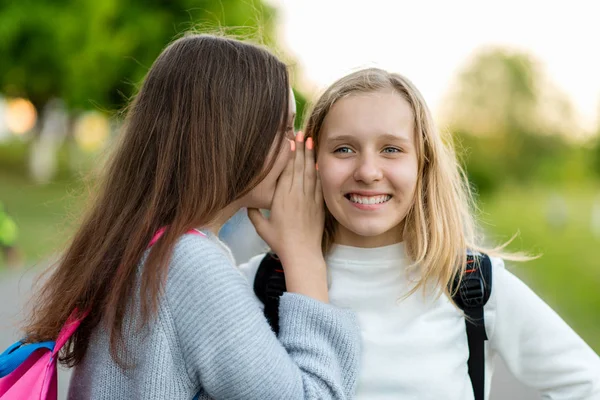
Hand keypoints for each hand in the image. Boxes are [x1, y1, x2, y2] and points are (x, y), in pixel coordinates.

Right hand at [248, 132, 327, 301]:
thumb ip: (254, 213)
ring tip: (310, 140)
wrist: (302, 254)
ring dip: (310, 155)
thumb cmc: (280, 242)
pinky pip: (318, 184)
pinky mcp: (318, 205)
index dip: (288, 154)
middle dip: (300, 148)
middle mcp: (296, 195)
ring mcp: (309, 199)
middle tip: (301, 132)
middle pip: (299, 167)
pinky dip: (318, 171)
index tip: (289, 141)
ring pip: (310, 172)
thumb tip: (247, 204)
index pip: (286, 171)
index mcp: (281, 198)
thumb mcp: (261, 228)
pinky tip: (318, 161)